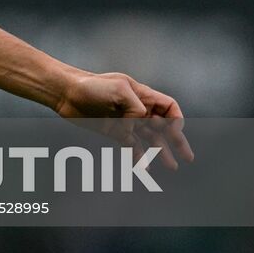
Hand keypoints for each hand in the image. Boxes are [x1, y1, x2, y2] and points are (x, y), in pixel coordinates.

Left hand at [55, 71, 193, 169]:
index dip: (176, 120)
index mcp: (142, 95)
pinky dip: (138, 156)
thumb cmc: (91, 85)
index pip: (168, 107)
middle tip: (187, 157)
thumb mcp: (118, 89)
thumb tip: (139, 126)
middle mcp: (137, 109)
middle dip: (176, 141)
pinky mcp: (114, 132)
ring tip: (172, 166)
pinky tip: (144, 167)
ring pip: (149, 139)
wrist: (66, 92)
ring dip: (160, 152)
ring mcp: (126, 121)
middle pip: (163, 126)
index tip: (173, 131)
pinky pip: (131, 146)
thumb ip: (135, 108)